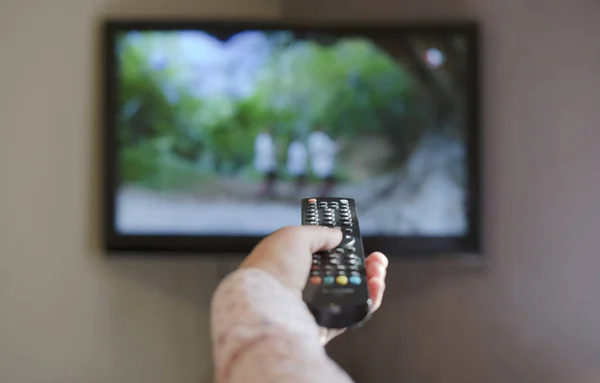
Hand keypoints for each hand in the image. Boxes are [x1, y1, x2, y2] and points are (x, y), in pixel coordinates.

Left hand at [239, 226, 387, 342]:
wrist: (265, 306)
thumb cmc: (273, 268)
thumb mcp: (295, 236)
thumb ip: (319, 233)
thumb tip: (338, 235)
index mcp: (292, 264)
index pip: (322, 256)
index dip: (342, 249)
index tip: (356, 242)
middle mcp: (303, 287)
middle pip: (342, 275)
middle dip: (363, 265)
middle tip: (377, 259)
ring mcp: (315, 308)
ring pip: (352, 294)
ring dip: (371, 280)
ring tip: (379, 270)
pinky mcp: (326, 327)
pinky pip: (353, 314)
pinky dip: (369, 300)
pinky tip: (376, 286)